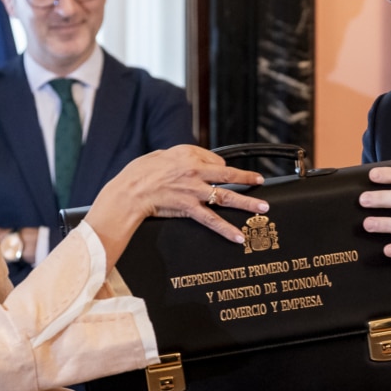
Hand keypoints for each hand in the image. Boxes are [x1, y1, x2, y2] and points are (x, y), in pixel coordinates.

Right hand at [86, 146, 268, 259]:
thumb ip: (179, 157)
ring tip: (263, 209)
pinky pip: (211, 220)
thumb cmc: (138, 173)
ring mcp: (193, 191)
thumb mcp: (159, 155)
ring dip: (247, 203)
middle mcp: (194, 171)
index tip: (224, 173)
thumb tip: (192, 160)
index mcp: (188, 155)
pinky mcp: (188, 208)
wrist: (128, 193)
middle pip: (228, 175)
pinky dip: (226, 229)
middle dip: (247, 179)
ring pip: (226, 196)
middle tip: (261, 183)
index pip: (215, 160)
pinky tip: (238, 236)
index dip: (220, 167)